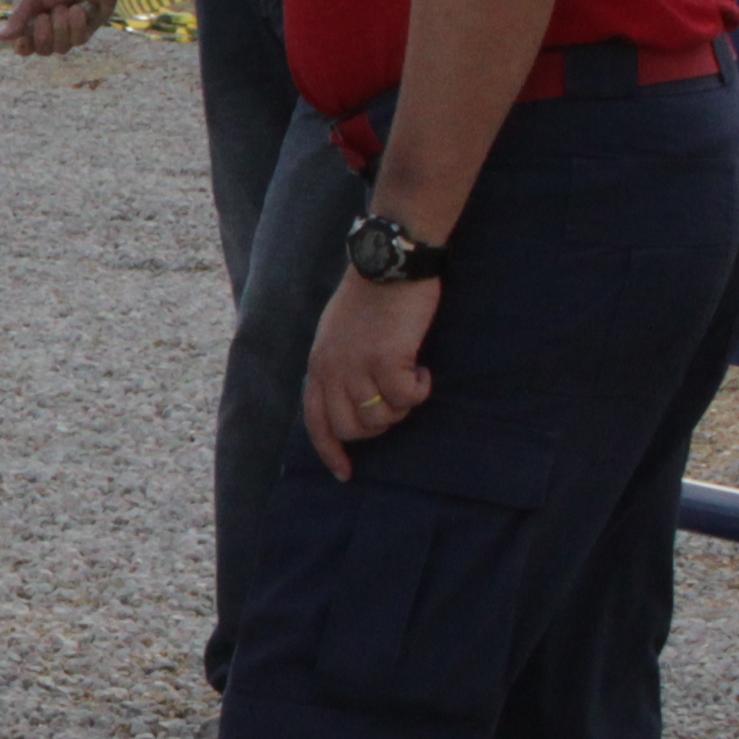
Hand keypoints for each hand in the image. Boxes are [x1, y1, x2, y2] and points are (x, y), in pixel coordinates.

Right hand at [3, 0, 119, 57]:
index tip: (22, 40)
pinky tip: (79, 8)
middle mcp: (52, 31)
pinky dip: (77, 23)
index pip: (26, 47)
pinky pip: (79, 40)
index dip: (23, 48)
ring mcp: (71, 33)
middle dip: (44, 34)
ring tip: (66, 7)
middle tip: (46, 15)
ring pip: (61, 48)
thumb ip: (19, 17)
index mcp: (35, 22)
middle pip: (42, 51)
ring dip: (61, 26)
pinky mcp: (88, 31)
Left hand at [303, 270, 441, 475]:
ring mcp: (357, 365)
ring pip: (379, 419)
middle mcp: (331, 369)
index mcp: (318, 365)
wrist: (388, 265)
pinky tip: (423, 371)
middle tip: (397, 401)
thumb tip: (349, 400)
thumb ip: (337, 366)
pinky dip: (419, 391)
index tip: (345, 473)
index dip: (330, 451)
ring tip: (410, 380)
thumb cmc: (369, 298)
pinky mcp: (387, 359)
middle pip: (350, 428)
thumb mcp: (337, 335)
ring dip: (401, 408)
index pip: (315, 422)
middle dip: (378, 427)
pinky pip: (406, 399)